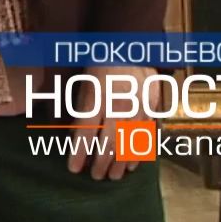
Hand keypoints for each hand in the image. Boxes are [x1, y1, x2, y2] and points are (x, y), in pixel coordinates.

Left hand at [66, 65, 159, 180]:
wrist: (126, 45)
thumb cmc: (96, 65)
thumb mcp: (80, 82)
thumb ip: (75, 107)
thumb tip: (67, 134)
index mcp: (97, 95)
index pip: (86, 130)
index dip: (79, 152)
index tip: (73, 168)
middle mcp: (118, 102)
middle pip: (109, 141)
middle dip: (101, 163)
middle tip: (95, 177)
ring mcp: (138, 105)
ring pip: (129, 141)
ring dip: (120, 162)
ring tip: (112, 176)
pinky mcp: (152, 105)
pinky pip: (146, 134)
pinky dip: (138, 152)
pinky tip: (131, 165)